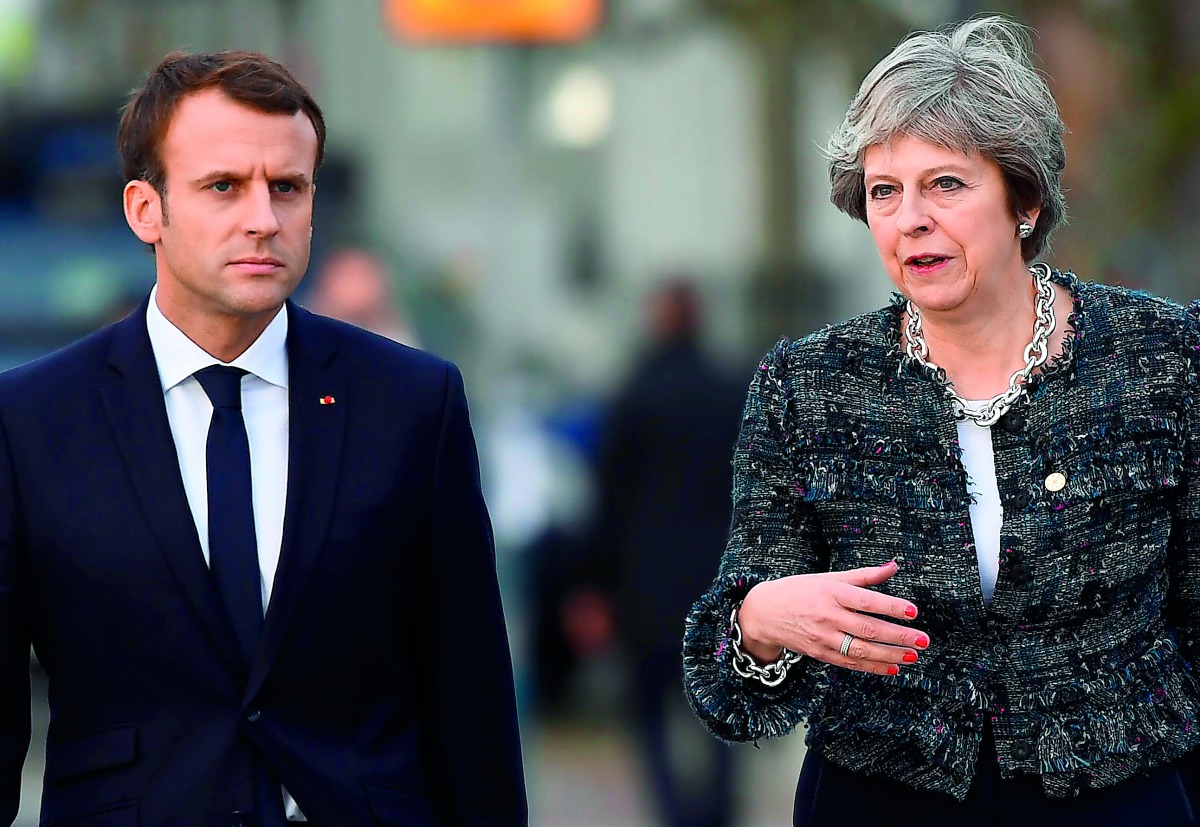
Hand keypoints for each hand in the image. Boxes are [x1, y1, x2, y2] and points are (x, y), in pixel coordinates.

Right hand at [737, 561, 927, 675]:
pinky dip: (872, 667)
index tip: (913, 611)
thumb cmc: (799, 590)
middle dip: (899, 636)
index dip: (891, 606)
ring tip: (913, 656)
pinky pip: (850, 663)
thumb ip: (863, 576)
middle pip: (868, 628)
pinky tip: (892, 668)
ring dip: (890, 655)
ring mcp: (823, 637)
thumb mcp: (828, 578)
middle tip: (923, 640)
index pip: (866, 600)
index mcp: (831, 592)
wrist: (764, 613)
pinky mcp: (820, 654)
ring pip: (861, 650)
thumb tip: (893, 566)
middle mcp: (827, 616)